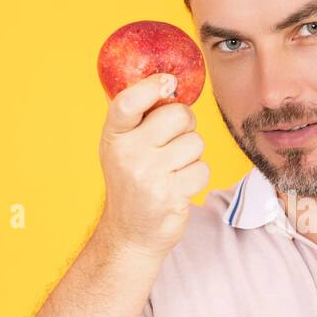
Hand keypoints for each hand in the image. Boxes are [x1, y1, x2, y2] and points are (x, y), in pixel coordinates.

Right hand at [97, 72, 209, 258]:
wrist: (131, 234)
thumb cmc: (132, 182)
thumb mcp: (122, 147)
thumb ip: (139, 118)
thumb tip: (169, 82)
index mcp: (114, 136)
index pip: (127, 102)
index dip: (152, 86)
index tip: (169, 82)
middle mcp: (127, 153)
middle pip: (177, 116)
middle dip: (186, 124)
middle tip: (174, 140)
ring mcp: (148, 175)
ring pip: (195, 143)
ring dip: (192, 155)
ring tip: (173, 170)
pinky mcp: (170, 195)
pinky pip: (202, 169)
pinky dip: (197, 177)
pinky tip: (179, 186)